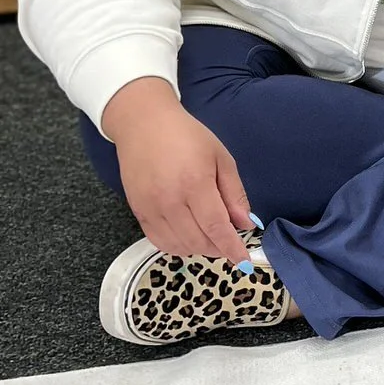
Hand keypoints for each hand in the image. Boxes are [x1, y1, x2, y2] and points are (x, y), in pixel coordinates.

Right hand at [102, 77, 253, 265]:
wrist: (143, 123)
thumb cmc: (186, 136)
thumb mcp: (220, 158)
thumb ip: (234, 193)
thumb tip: (245, 224)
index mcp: (194, 183)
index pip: (216, 227)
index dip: (232, 248)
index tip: (243, 261)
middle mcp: (170, 199)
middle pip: (199, 241)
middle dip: (219, 248)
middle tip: (229, 242)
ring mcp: (151, 207)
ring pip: (179, 246)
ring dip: (199, 248)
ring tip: (210, 237)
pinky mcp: (138, 211)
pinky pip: (159, 241)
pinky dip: (177, 246)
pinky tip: (189, 237)